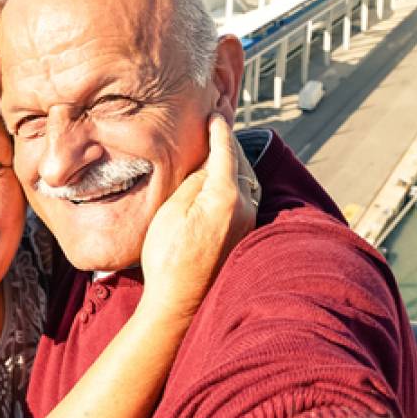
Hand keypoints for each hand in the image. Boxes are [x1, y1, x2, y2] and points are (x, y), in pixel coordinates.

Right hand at [139, 116, 258, 317]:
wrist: (179, 303)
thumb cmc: (168, 257)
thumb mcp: (172, 211)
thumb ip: (194, 182)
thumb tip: (208, 166)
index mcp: (226, 196)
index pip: (225, 151)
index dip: (219, 130)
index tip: (215, 114)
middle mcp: (246, 207)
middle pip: (241, 164)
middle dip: (229, 144)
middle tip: (217, 126)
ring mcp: (249, 224)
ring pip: (246, 181)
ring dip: (234, 164)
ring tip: (219, 150)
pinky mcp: (245, 237)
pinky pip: (246, 198)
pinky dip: (236, 183)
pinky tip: (223, 183)